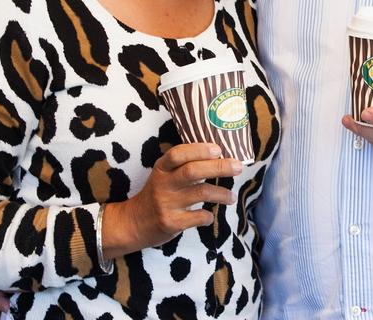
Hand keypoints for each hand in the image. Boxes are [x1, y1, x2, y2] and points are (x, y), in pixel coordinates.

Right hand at [103, 143, 241, 256]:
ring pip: (201, 193)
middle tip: (238, 167)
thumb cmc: (156, 195)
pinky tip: (210, 215)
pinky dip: (208, 215)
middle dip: (219, 167)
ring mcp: (167, 204)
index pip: (178, 154)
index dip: (199, 150)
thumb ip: (183, 166)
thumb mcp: (163, 176)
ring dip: (221, 193)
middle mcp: (163, 184)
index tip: (218, 149)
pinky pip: (198, 217)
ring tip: (231, 196)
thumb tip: (218, 157)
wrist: (134, 223)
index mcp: (161, 169)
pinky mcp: (171, 222)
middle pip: (193, 171)